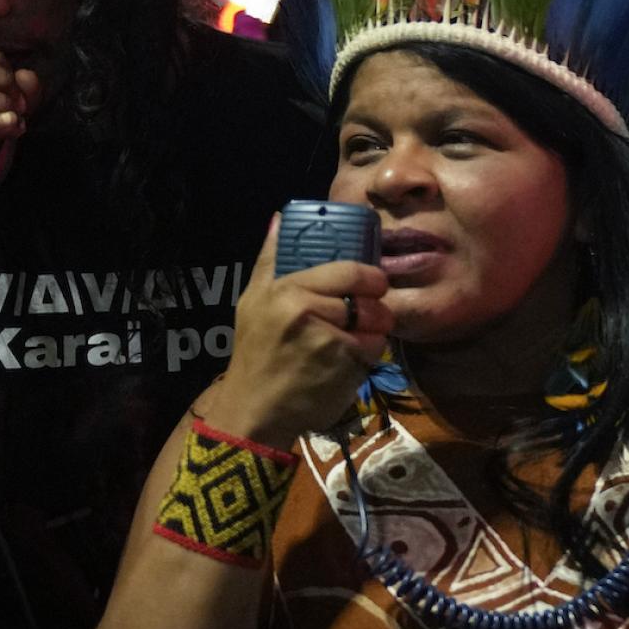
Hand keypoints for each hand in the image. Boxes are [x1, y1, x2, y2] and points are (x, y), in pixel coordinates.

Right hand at [209, 217, 389, 444]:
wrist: (252, 409)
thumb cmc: (255, 352)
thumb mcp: (252, 301)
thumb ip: (270, 260)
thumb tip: (280, 218)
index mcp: (287, 290)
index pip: (348, 271)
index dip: (369, 277)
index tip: (373, 283)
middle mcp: (306, 311)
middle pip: (367, 298)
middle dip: (375, 306)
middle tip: (368, 314)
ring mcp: (327, 340)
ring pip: (376, 325)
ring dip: (374, 332)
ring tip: (355, 340)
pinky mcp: (343, 368)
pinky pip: (374, 351)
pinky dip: (369, 356)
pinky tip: (349, 362)